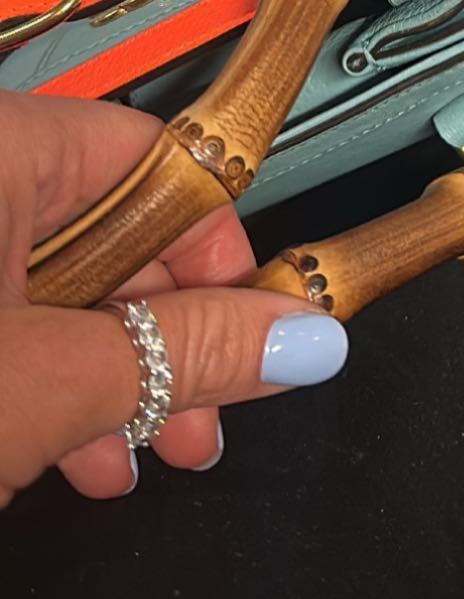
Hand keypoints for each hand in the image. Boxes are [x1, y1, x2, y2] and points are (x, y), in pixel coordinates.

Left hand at [0, 90, 347, 504]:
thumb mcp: (50, 380)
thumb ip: (186, 351)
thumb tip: (301, 336)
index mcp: (3, 146)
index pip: (164, 165)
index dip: (222, 252)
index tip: (255, 326)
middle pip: (118, 233)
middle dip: (169, 339)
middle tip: (206, 411)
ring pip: (62, 287)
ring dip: (114, 374)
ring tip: (139, 452)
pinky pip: (8, 314)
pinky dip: (44, 378)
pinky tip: (70, 450)